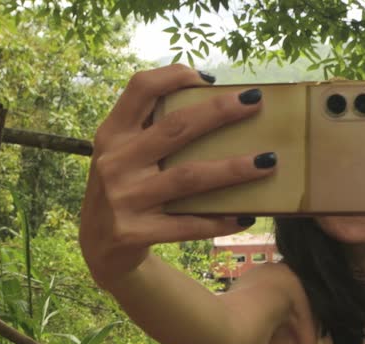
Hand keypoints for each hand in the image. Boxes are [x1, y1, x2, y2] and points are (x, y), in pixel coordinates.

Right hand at [79, 64, 273, 286]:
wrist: (97, 248)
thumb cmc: (126, 189)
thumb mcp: (125, 155)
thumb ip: (152, 131)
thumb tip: (215, 104)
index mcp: (113, 133)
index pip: (140, 88)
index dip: (174, 75)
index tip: (211, 78)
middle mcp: (115, 161)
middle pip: (175, 128)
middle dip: (219, 112)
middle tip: (256, 102)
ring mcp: (123, 198)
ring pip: (188, 177)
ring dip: (232, 169)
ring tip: (267, 162)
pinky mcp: (134, 232)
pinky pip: (187, 225)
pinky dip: (219, 220)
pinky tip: (246, 216)